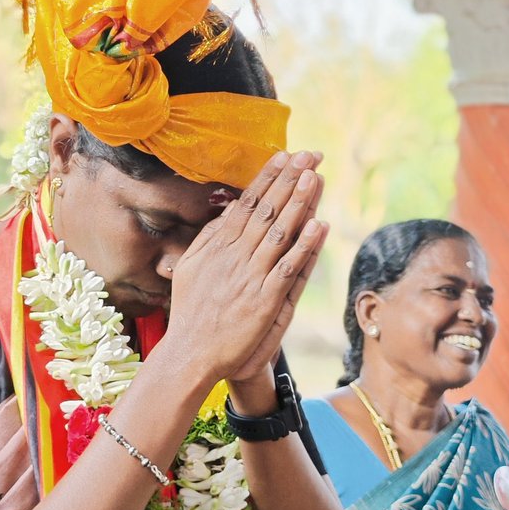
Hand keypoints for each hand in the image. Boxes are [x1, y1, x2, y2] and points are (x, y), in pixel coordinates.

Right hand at [165, 150, 327, 383]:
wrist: (190, 354)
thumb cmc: (191, 313)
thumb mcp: (189, 268)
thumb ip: (208, 239)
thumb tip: (227, 213)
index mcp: (217, 246)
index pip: (246, 204)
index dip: (267, 178)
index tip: (284, 157)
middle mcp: (234, 256)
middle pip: (266, 210)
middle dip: (288, 180)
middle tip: (308, 155)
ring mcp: (250, 277)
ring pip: (279, 232)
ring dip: (298, 203)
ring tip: (315, 177)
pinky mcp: (264, 300)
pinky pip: (288, 267)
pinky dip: (304, 246)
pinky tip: (319, 225)